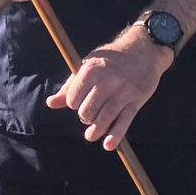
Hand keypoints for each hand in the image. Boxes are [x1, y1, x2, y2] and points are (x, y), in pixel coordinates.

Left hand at [45, 23, 171, 148]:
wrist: (144, 49)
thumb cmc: (112, 58)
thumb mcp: (89, 64)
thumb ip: (70, 85)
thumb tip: (51, 103)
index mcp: (91, 70)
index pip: (72, 99)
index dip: (73, 104)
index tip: (79, 102)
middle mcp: (106, 81)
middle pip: (87, 112)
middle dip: (85, 117)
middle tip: (89, 115)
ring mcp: (122, 92)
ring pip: (103, 120)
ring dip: (95, 131)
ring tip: (91, 134)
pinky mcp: (135, 100)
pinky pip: (124, 122)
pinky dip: (115, 136)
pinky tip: (108, 145)